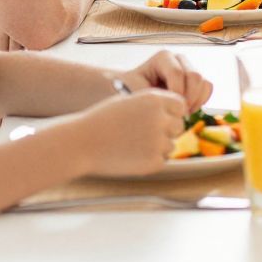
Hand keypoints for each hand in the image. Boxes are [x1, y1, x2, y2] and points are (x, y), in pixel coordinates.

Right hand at [69, 88, 187, 177]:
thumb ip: (154, 106)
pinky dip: (149, 160)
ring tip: (132, 145)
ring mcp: (158, 141)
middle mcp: (160, 119)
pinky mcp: (153, 162)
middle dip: (167, 130)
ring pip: (170, 145)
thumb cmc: (102, 121)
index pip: (180, 105)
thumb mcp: (129, 101)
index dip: (171, 113)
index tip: (160, 118)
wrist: (80, 143)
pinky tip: (130, 156)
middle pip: (179, 126)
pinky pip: (161, 160)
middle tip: (145, 135)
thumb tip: (179, 115)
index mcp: (154, 100)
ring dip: (157, 147)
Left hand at [120, 51, 211, 112]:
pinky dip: (200, 101)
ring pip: (204, 83)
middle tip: (175, 111)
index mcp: (163, 57)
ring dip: (194, 101)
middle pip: (195, 76)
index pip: (178, 73)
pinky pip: (208, 89)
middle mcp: (178, 59)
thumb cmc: (129, 92)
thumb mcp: (134, 91)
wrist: (131, 94)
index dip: (176, 93)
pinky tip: (185, 108)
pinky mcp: (196, 80)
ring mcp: (189, 68)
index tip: (167, 107)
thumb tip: (167, 101)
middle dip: (187, 97)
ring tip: (179, 111)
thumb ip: (150, 94)